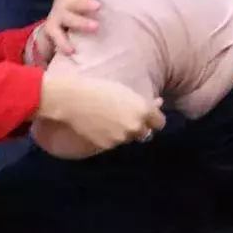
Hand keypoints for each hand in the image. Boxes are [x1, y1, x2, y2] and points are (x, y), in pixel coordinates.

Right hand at [27, 0, 113, 65]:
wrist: (53, 17)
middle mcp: (65, 0)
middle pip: (75, 2)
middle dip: (84, 4)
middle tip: (98, 7)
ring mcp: (59, 16)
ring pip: (69, 20)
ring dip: (81, 23)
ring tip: (95, 27)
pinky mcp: (53, 30)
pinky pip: (58, 38)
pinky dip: (63, 45)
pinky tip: (72, 51)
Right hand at [36, 73, 165, 156]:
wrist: (72, 99)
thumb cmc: (98, 87)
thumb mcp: (125, 90)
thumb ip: (143, 102)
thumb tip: (159, 103)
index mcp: (143, 110)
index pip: (160, 123)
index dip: (153, 118)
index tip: (146, 114)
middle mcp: (136, 126)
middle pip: (146, 133)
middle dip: (139, 127)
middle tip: (125, 116)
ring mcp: (121, 138)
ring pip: (128, 138)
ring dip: (124, 132)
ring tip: (108, 118)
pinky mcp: (107, 145)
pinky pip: (114, 142)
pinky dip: (110, 136)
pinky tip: (100, 124)